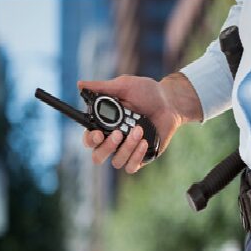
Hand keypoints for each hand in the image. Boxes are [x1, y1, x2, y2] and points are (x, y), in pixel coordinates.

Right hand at [78, 73, 201, 172]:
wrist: (171, 102)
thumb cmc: (147, 92)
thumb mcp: (124, 86)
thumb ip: (102, 87)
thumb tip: (80, 84)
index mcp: (105, 124)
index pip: (89, 139)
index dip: (90, 139)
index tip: (98, 133)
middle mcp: (114, 140)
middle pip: (98, 156)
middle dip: (106, 147)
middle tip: (118, 133)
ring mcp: (128, 149)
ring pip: (116, 161)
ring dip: (127, 147)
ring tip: (139, 130)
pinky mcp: (141, 157)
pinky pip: (131, 167)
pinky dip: (136, 156)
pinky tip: (144, 142)